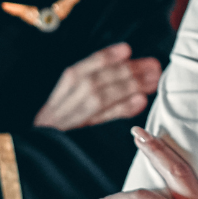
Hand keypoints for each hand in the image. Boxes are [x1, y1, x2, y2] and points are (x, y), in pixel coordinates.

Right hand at [34, 43, 161, 130]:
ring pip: (101, 97)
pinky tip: (140, 101)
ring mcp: (70, 120)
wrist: (44, 150)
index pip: (82, 68)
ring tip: (153, 80)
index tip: (126, 49)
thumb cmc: (64, 120)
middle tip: (154, 65)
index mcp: (62, 89)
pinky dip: (122, 109)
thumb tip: (124, 56)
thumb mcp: (72, 96)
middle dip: (127, 71)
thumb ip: (94, 78)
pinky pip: (104, 120)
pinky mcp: (80, 138)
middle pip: (96, 81)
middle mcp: (63, 102)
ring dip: (129, 86)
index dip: (105, 57)